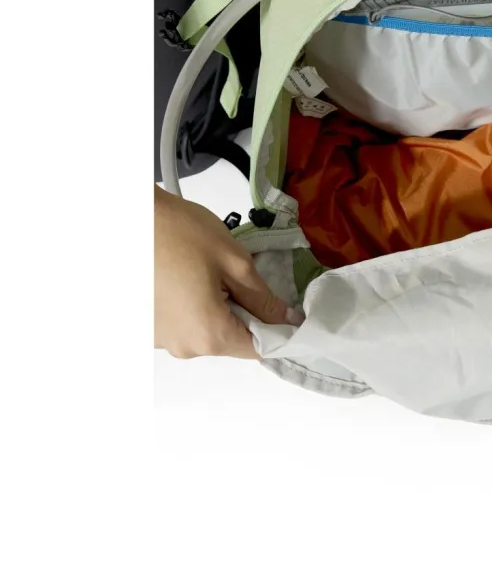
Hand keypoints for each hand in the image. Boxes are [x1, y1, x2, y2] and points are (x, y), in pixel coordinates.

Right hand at [154, 186, 302, 358]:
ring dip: (218, 308)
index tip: (291, 310)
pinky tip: (187, 275)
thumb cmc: (182, 233)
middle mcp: (182, 347)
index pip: (258, 350)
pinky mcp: (146, 327)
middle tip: (244, 277)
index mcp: (207, 336)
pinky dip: (193, 305)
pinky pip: (183, 323)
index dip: (279, 332)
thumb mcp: (235, 262)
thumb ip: (263, 298)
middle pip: (230, 340)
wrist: (126, 216)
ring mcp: (159, 340)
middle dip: (247, 314)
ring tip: (210, 272)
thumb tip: (288, 321)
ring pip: (206, 331)